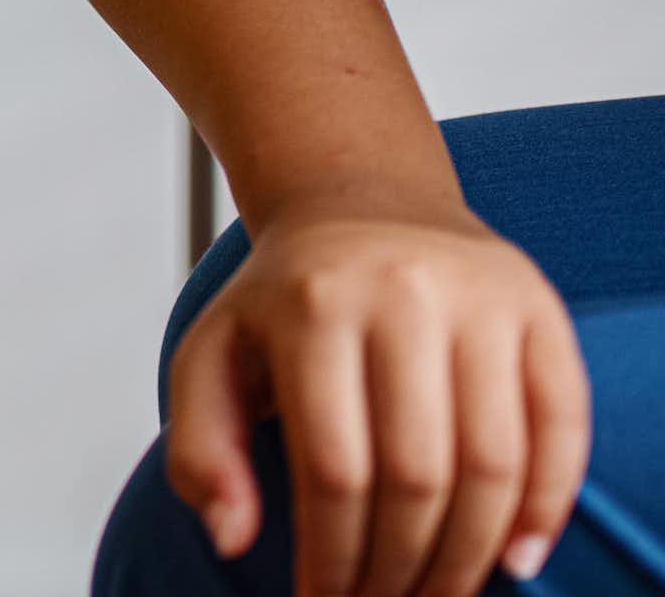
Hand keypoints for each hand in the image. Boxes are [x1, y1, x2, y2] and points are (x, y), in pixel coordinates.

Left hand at [171, 206, 587, 596]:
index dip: (333, 556)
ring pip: (493, 464)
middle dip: (401, 569)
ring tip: (439, 594)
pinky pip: (561, 428)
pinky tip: (513, 557)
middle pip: (416, 475)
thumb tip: (228, 536)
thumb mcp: (214, 350)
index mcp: (312, 300)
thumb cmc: (289, 298)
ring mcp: (478, 296)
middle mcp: (401, 288)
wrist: (363, 204)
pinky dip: (546, 507)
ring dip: (470, 557)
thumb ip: (200, 444)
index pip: (332, 467)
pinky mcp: (537, 308)